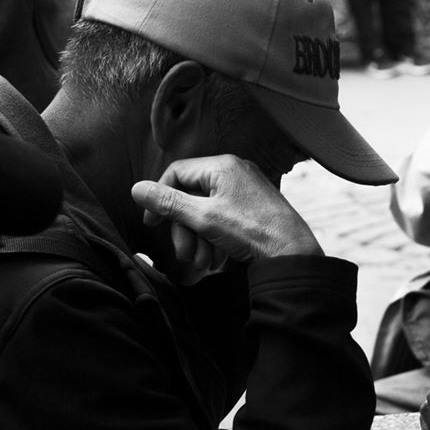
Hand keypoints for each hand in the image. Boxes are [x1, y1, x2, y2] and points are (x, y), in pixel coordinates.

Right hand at [131, 155, 322, 284]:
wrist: (293, 253)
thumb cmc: (252, 231)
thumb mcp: (203, 218)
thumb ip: (168, 203)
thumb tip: (137, 189)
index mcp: (222, 166)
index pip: (177, 173)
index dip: (160, 198)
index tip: (152, 224)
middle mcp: (235, 173)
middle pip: (191, 197)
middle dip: (185, 230)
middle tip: (184, 255)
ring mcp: (245, 191)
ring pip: (206, 213)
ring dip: (199, 240)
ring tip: (204, 263)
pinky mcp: (253, 210)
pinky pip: (223, 221)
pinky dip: (216, 241)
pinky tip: (219, 261)